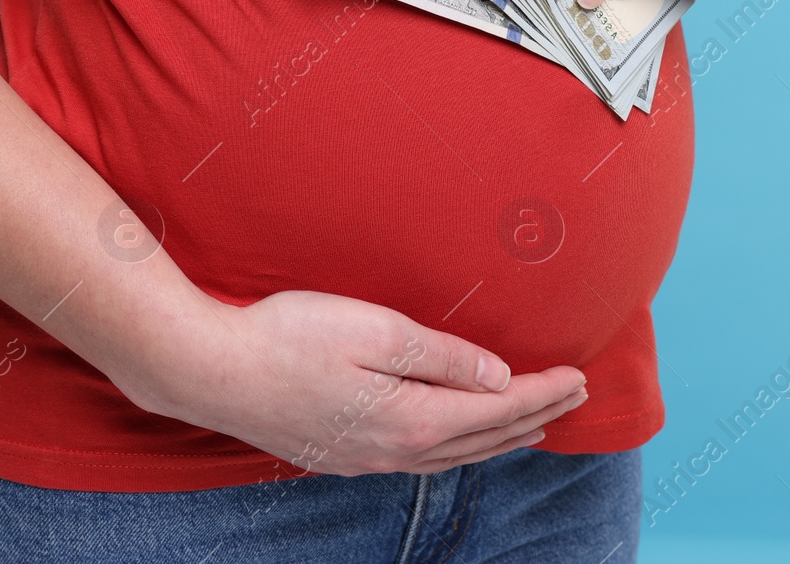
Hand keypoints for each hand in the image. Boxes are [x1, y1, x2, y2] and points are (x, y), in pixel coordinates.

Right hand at [134, 289, 588, 476]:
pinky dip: (456, 448)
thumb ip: (440, 357)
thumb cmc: (287, 337)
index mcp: (412, 419)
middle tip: (574, 399)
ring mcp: (365, 459)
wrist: (209, 370)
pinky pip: (420, 459)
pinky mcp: (340, 455)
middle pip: (483, 439)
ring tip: (530, 427)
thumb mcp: (373, 330)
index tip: (580, 376)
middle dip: (534, 417)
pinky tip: (452, 440)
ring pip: (453, 456)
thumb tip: (497, 379)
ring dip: (498, 440)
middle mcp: (395, 451)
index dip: (543, 392)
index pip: (497, 410)